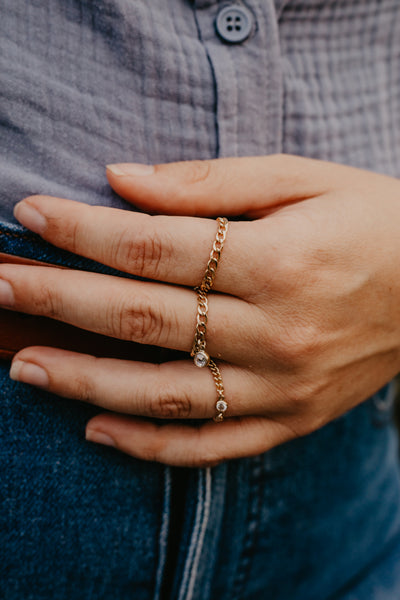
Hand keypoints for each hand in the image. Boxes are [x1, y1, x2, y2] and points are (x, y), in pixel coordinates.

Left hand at [3, 155, 399, 465]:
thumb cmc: (374, 218)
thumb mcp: (303, 179)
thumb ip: (210, 183)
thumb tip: (122, 182)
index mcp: (281, 260)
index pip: (155, 246)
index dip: (85, 230)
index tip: (32, 215)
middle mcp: (278, 331)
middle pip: (144, 317)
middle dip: (59, 299)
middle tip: (0, 288)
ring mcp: (284, 386)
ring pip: (164, 392)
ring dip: (84, 380)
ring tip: (23, 365)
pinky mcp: (292, 419)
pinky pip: (211, 445)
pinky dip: (149, 444)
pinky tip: (96, 430)